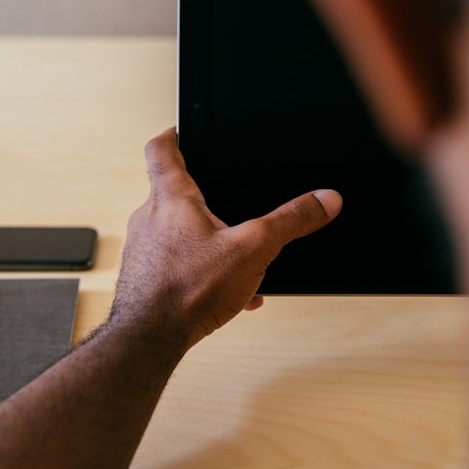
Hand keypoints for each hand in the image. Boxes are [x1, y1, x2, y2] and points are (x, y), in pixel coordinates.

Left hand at [112, 127, 342, 349]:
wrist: (150, 339)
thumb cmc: (187, 290)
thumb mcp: (253, 249)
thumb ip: (291, 221)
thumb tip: (325, 199)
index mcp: (171, 197)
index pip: (161, 149)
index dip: (173, 134)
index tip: (182, 129)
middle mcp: (149, 218)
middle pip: (172, 192)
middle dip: (202, 196)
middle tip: (222, 197)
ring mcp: (143, 249)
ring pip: (177, 233)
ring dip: (206, 240)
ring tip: (234, 258)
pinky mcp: (144, 277)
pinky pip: (176, 265)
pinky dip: (202, 272)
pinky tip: (230, 294)